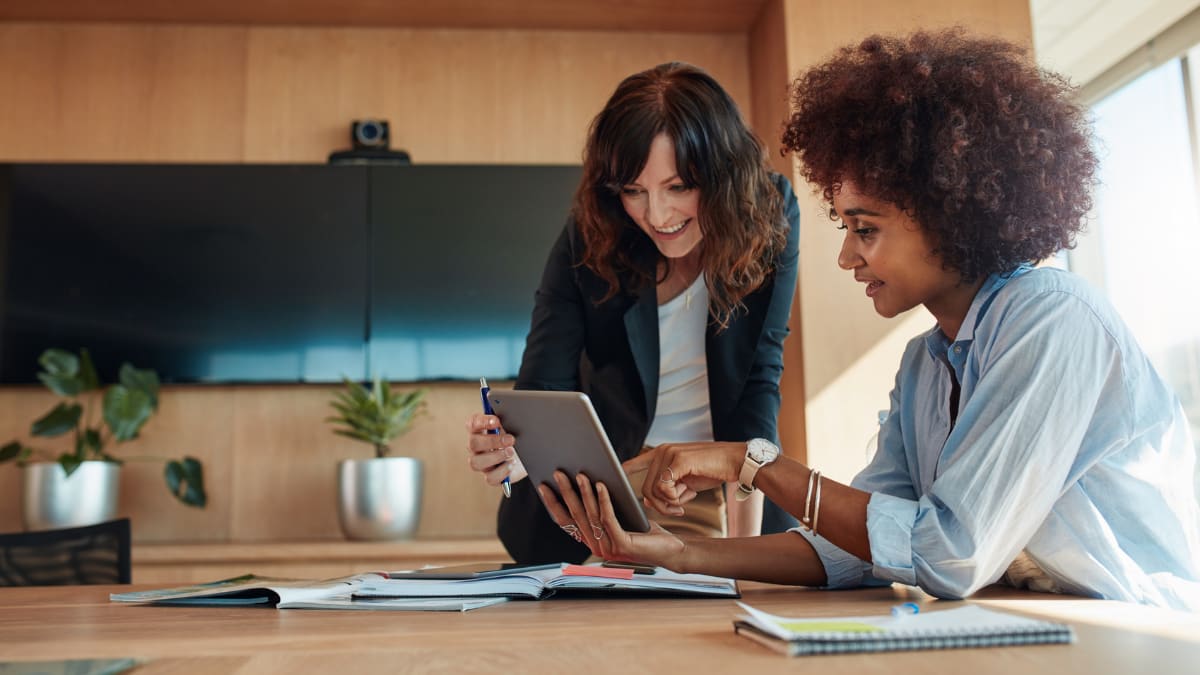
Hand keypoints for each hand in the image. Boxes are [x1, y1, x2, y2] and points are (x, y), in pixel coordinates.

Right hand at [464, 413, 526, 486]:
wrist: (529, 454)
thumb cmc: (517, 435)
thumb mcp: (514, 424)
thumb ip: (508, 416)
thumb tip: (509, 408)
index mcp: (479, 430)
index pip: (472, 424)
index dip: (482, 422)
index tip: (496, 421)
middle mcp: (476, 448)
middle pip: (473, 444)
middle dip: (492, 441)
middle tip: (510, 439)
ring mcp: (482, 463)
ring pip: (476, 463)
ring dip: (495, 457)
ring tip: (512, 452)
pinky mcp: (492, 476)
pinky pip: (490, 478)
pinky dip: (501, 471)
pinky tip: (512, 464)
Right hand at [536, 471, 685, 566]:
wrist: (671, 550)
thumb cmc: (645, 531)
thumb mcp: (620, 516)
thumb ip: (603, 507)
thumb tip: (587, 479)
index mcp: (592, 540)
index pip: (566, 521)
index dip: (553, 504)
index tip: (543, 486)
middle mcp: (596, 546)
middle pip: (576, 515)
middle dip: (565, 492)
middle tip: (558, 473)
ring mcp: (608, 547)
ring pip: (591, 514)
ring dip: (584, 492)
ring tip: (580, 474)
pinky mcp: (622, 545)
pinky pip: (608, 517)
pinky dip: (603, 499)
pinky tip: (601, 484)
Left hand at [623, 442, 744, 516]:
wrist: (735, 461)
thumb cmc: (712, 471)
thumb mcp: (687, 483)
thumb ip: (668, 490)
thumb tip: (649, 503)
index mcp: (663, 454)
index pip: (636, 462)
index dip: (625, 472)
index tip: (613, 479)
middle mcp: (662, 451)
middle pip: (645, 487)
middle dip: (659, 505)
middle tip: (677, 510)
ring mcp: (669, 453)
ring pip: (653, 489)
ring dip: (667, 504)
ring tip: (682, 505)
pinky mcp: (678, 459)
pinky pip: (664, 487)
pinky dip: (673, 498)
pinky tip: (687, 498)